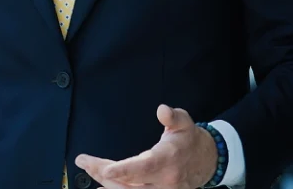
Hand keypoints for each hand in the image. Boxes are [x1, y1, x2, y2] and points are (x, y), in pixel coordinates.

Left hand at [75, 105, 217, 188]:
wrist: (208, 161)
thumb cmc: (190, 141)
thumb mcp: (185, 123)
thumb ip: (173, 117)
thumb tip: (162, 110)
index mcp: (168, 160)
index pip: (144, 167)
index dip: (124, 170)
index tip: (105, 169)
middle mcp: (165, 180)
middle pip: (129, 182)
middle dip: (103, 172)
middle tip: (84, 162)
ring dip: (107, 182)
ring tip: (89, 170)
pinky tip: (102, 186)